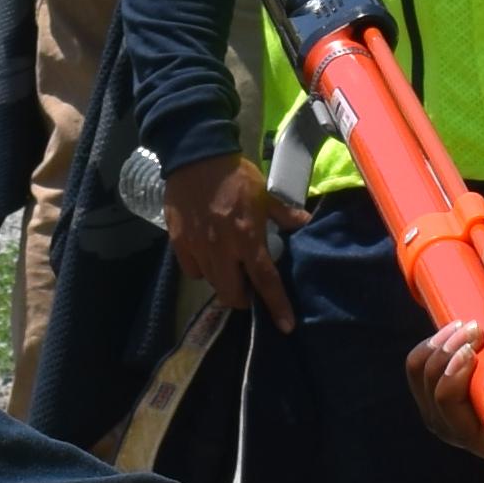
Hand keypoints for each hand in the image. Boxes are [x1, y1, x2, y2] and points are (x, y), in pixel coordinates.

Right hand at [164, 149, 293, 325]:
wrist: (196, 155)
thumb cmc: (235, 174)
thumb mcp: (265, 192)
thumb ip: (284, 213)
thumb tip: (305, 223)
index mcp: (248, 238)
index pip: (265, 281)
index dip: (276, 306)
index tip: (285, 327)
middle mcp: (223, 250)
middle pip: (233, 294)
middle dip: (243, 297)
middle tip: (249, 284)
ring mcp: (198, 248)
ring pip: (212, 284)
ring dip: (224, 282)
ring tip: (229, 267)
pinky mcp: (178, 242)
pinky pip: (192, 270)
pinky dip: (202, 269)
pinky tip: (207, 256)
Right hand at [399, 228, 483, 451]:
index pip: (443, 363)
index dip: (435, 348)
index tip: (451, 325)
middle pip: (430, 388)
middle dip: (430, 358)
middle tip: (461, 335)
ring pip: (438, 411)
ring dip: (436, 374)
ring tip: (463, 352)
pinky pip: (456, 427)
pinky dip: (448, 395)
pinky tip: (465, 366)